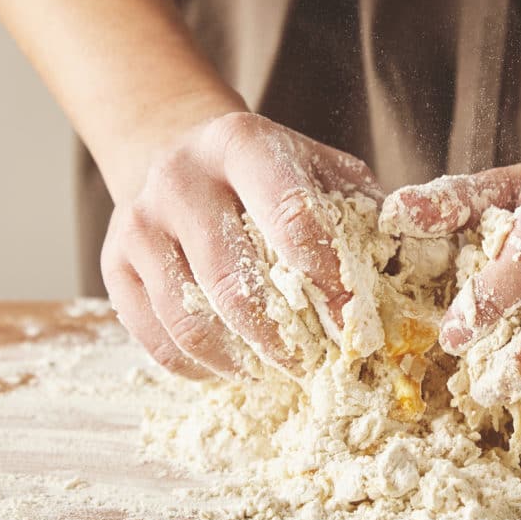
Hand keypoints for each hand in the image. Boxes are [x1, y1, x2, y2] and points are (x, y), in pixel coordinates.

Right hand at [101, 111, 383, 378]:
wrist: (171, 148)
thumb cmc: (265, 172)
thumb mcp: (316, 167)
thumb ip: (359, 211)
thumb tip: (406, 273)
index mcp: (242, 144)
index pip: (289, 215)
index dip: (327, 278)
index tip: (355, 322)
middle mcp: (181, 179)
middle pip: (232, 278)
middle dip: (282, 336)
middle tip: (316, 366)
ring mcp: (139, 223)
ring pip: (187, 316)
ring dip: (239, 361)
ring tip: (276, 375)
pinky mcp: (113, 263)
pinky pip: (154, 335)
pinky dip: (198, 367)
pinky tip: (233, 371)